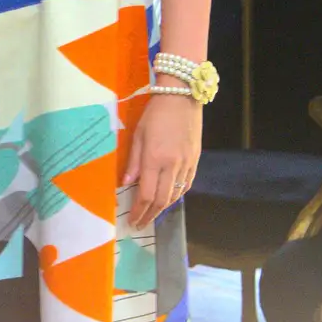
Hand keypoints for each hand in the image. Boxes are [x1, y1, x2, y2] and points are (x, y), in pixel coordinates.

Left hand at [124, 93, 201, 229]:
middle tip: (140, 224)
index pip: (146, 194)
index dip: (139, 211)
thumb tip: (125, 184)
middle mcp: (172, 165)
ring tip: (152, 214)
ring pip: (176, 195)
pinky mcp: (196, 160)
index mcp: (154, 159)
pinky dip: (177, 195)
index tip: (132, 221)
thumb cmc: (155, 113)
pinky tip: (169, 199)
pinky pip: (186, 184)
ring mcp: (187, 164)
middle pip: (162, 200)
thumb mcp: (138, 135)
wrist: (183, 97)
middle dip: (150, 215)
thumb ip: (133, 162)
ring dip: (163, 208)